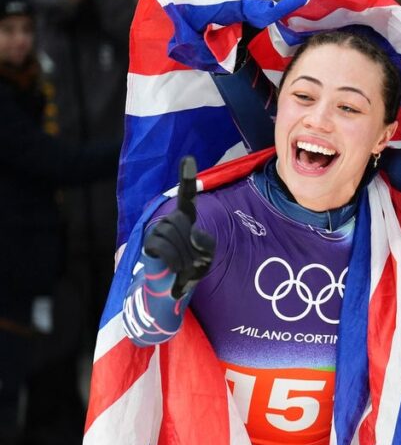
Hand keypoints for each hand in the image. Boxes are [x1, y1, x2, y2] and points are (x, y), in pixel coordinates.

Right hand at [142, 157, 215, 297]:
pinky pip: (163, 246)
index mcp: (187, 218)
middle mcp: (171, 219)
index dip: (186, 177)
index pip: (187, 195)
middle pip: (185, 226)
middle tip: (193, 263)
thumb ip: (206, 244)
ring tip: (183, 268)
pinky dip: (173, 261)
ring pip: (174, 236)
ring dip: (184, 258)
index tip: (188, 158)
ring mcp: (158, 229)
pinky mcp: (149, 242)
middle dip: (193, 249)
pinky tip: (174, 269)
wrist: (173, 286)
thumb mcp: (207, 255)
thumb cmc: (192, 266)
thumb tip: (193, 232)